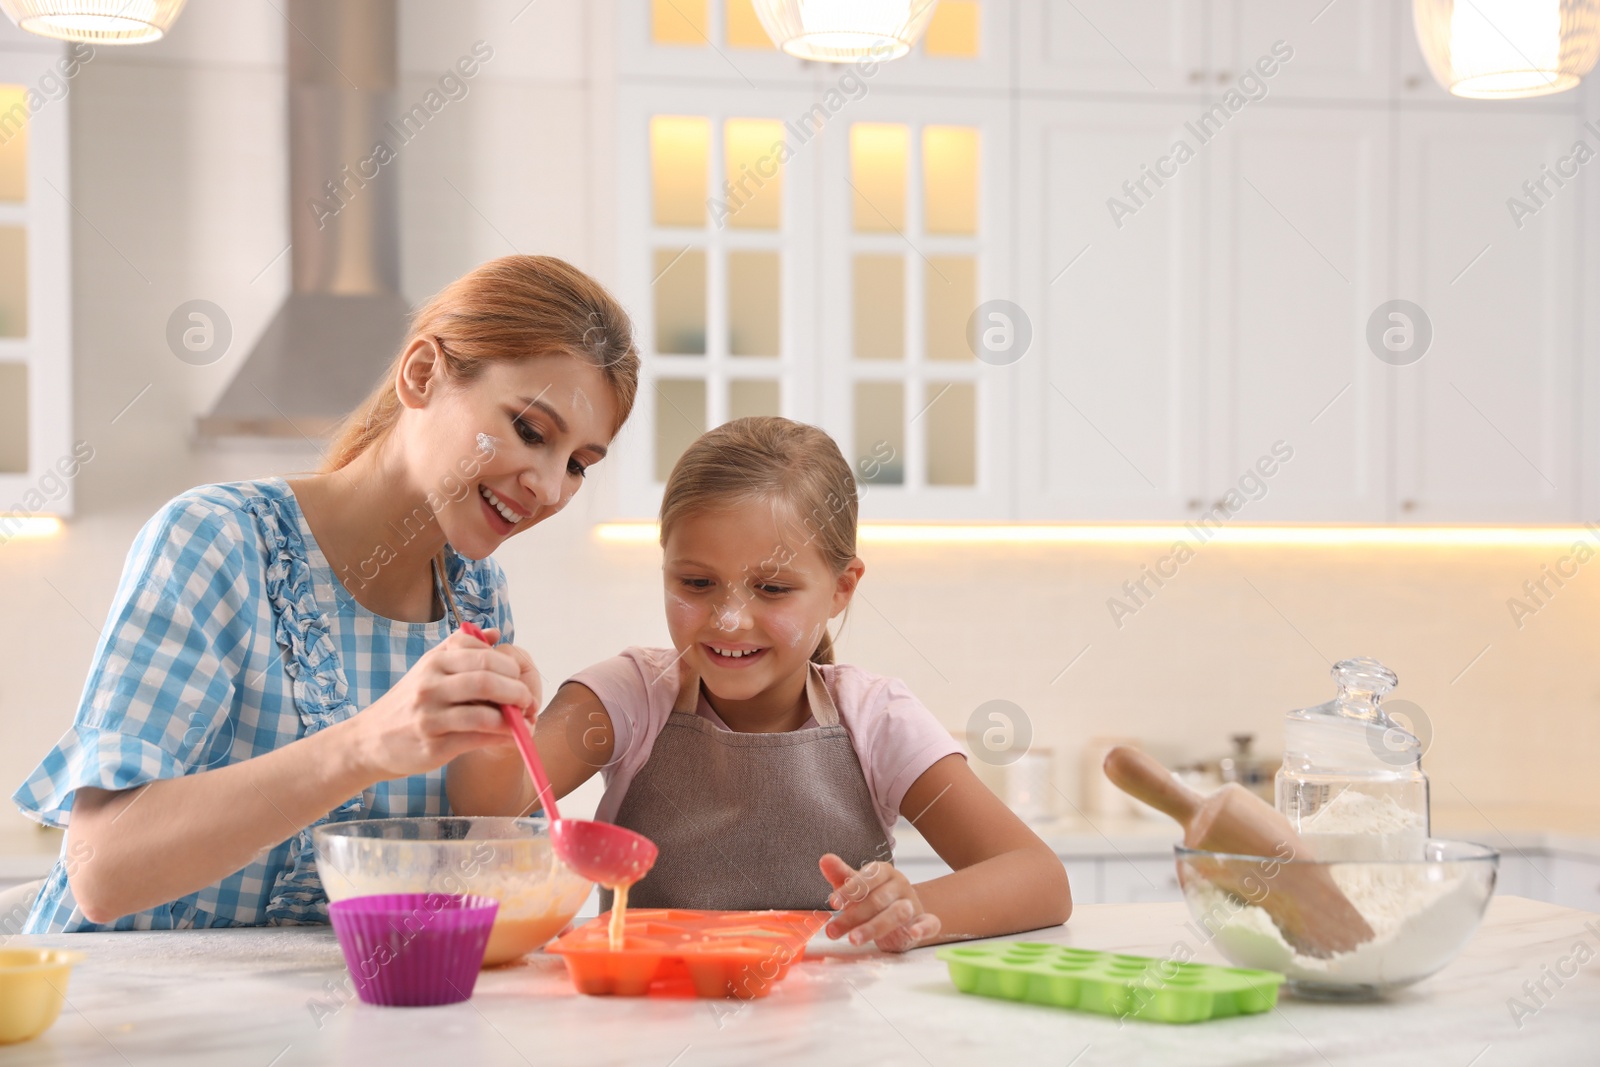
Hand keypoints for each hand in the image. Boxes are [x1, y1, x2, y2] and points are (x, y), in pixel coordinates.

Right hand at [349, 626, 534, 779]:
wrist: (369, 739)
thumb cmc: (409, 702)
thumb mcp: (429, 667)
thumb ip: (461, 648)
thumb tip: (495, 633)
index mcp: (434, 661)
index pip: (483, 653)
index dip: (510, 665)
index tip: (520, 677)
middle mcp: (430, 685)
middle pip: (487, 680)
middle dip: (517, 690)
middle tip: (528, 700)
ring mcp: (430, 716)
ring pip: (484, 713)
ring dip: (513, 718)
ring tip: (523, 720)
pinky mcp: (433, 745)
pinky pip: (477, 739)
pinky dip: (502, 737)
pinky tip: (512, 737)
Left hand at [819, 853, 940, 952]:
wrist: (904, 915)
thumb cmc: (875, 898)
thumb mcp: (857, 887)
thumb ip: (842, 875)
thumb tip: (824, 859)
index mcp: (884, 872)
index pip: (868, 877)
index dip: (850, 889)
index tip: (832, 903)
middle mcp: (900, 885)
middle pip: (877, 900)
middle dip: (853, 916)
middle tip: (832, 931)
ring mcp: (913, 903)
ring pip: (897, 913)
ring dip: (875, 927)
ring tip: (854, 939)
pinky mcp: (924, 922)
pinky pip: (929, 923)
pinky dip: (923, 928)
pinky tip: (914, 934)